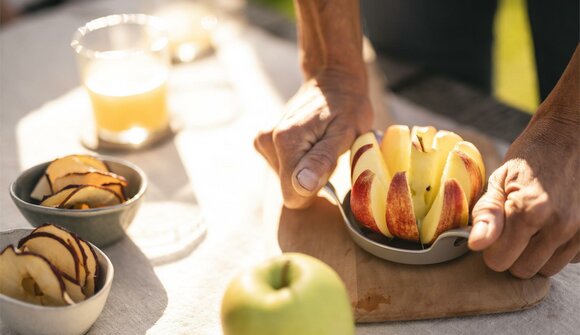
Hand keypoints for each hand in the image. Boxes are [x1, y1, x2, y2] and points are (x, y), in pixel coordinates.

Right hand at [254, 70, 372, 208]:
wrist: (333, 81)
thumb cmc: (347, 106)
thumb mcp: (345, 132)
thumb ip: (322, 160)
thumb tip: (302, 186)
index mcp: (286, 142)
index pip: (293, 195)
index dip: (315, 188)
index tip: (329, 167)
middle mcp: (268, 141)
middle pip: (290, 187)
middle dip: (312, 177)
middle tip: (328, 151)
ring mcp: (263, 141)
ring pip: (286, 179)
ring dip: (307, 169)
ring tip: (320, 143)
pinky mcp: (264, 141)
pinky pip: (282, 169)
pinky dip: (299, 162)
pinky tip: (310, 143)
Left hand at [468, 112, 579, 277]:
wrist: (570, 137)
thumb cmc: (530, 157)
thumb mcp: (499, 180)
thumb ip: (487, 214)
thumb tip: (475, 245)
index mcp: (529, 211)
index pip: (499, 261)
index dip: (491, 249)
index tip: (494, 232)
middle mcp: (559, 225)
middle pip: (523, 270)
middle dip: (513, 255)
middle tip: (513, 229)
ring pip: (547, 269)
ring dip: (536, 255)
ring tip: (534, 227)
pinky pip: (571, 259)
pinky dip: (559, 249)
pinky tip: (553, 227)